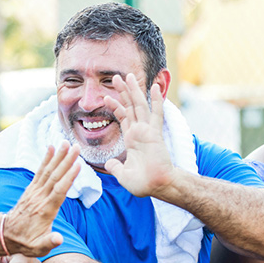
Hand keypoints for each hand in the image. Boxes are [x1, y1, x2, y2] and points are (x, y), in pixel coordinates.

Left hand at [4, 142, 79, 255]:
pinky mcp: (31, 189)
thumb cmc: (26, 242)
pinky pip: (39, 172)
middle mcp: (39, 198)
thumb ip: (49, 242)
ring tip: (66, 143)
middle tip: (76, 147)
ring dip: (58, 156)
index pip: (59, 191)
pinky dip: (45, 160)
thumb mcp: (38, 248)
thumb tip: (59, 239)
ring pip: (48, 171)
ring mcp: (34, 192)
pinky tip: (51, 149)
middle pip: (55, 176)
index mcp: (45, 210)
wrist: (5, 235)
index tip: (78, 165)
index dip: (69, 178)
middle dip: (66, 161)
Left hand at [103, 74, 175, 197]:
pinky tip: (154, 87)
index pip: (123, 117)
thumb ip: (116, 167)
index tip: (106, 97)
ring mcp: (147, 131)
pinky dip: (156, 100)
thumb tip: (109, 163)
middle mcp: (139, 132)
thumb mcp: (123, 175)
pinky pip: (156, 114)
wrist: (157, 187)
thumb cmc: (143, 183)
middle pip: (130, 107)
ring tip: (128, 75)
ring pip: (139, 106)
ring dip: (133, 91)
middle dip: (123, 92)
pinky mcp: (155, 134)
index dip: (115, 106)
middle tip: (116, 77)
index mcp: (131, 140)